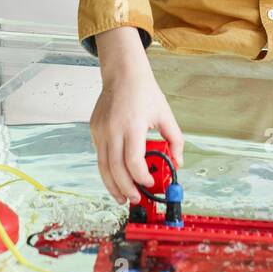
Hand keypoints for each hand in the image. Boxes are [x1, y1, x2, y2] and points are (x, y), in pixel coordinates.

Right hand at [91, 27, 184, 204]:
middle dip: (125, 189)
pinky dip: (107, 170)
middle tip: (134, 199)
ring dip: (112, 185)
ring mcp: (100, 130)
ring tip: (122, 197)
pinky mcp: (94, 129)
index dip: (141, 178)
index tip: (149, 183)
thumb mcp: (165, 114)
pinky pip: (100, 155)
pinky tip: (116, 177)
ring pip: (103, 166)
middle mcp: (113, 129)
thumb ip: (175, 140)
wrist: (122, 73)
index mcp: (132, 125)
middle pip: (115, 170)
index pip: (133, 162)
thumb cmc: (144, 91)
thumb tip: (178, 162)